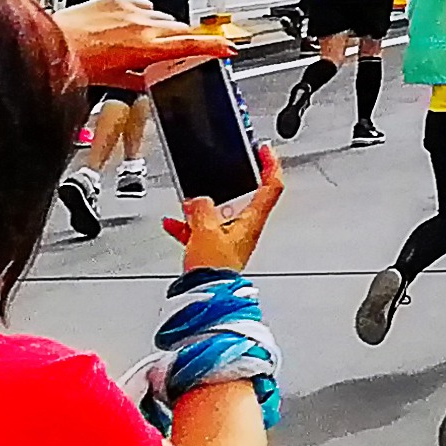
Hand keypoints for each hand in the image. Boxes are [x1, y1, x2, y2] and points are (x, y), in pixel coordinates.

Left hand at [56, 0, 222, 88]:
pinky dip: (141, 16)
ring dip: (160, 30)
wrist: (47, 41)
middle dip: (184, 41)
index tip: (229, 48)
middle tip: (177, 53)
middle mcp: (142, 25)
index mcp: (146, 48)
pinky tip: (127, 27)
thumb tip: (148, 79)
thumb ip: (138, 78)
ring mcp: (130, 9)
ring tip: (142, 43)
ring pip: (162, 18)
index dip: (215, 47)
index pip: (191, 45)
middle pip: (181, 29)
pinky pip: (142, 5)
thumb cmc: (74, 64)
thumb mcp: (112, 81)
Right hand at [163, 148, 285, 267]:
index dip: (270, 165)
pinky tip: (173, 223)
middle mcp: (245, 228)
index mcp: (253, 220)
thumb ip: (201, 210)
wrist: (204, 295)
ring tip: (187, 203)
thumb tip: (197, 200)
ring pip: (219, 214)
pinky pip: (202, 231)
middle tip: (217, 176)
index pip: (271, 186)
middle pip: (243, 198)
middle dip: (227, 186)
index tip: (264, 149)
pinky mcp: (215, 250)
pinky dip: (188, 226)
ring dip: (202, 208)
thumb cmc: (215, 268)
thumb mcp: (206, 230)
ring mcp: (230, 239)